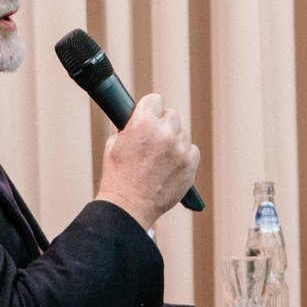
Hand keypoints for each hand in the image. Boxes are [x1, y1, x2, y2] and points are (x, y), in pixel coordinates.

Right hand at [95, 93, 199, 228]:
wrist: (129, 206)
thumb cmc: (118, 177)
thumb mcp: (114, 144)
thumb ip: (127, 126)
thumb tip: (132, 115)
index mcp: (143, 123)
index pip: (155, 100)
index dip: (149, 109)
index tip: (148, 115)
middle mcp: (164, 133)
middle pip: (171, 115)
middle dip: (162, 124)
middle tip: (152, 139)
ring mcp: (180, 149)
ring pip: (182, 134)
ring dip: (173, 141)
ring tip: (159, 158)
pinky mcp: (190, 165)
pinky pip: (192, 150)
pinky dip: (183, 156)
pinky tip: (170, 165)